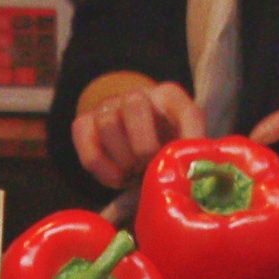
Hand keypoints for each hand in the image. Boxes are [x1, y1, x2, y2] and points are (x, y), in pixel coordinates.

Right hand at [73, 80, 203, 187]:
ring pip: (107, 124)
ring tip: (134, 174)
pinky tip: (117, 179)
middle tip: (148, 168)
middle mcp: (137, 95)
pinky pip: (86, 142)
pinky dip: (101, 168)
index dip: (188, 139)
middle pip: (134, 104)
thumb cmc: (163, 145)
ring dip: (123, 158)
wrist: (132, 138)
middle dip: (143, 145)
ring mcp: (108, 107)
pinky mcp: (84, 124)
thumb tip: (195, 182)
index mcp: (170, 97)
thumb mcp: (181, 145)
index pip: (184, 111)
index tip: (188, 168)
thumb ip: (189, 157)